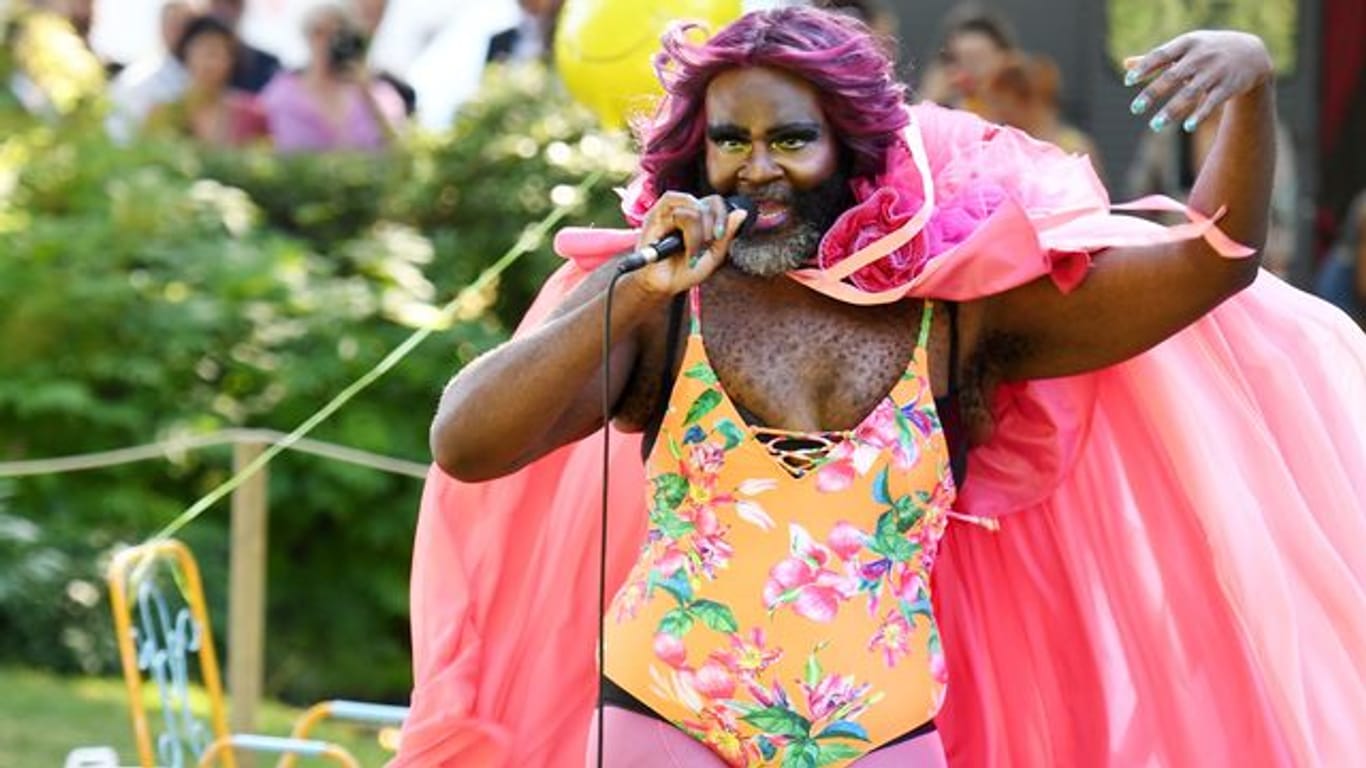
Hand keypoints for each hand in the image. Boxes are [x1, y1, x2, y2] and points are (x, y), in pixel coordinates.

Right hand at [629, 192, 748, 297]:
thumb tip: (742, 212)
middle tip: (706, 245)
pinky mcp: (654, 216)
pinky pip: (678, 212)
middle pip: (708, 202)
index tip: (719, 236)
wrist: (663, 286)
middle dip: (713, 225)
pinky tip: (686, 245)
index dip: (723, 215)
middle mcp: (682, 210)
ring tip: (694, 248)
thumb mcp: (713, 256)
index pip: (714, 202)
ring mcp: (668, 211)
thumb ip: (726, 235)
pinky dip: (688, 230)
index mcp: (696, 216)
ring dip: (699, 230)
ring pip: (694, 206)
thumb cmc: (684, 271)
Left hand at [1124, 31, 1272, 133]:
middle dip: (1153, 92)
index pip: (1161, 54)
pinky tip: (1187, 127)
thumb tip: (1126, 64)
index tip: (1128, 81)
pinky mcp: (1228, 86)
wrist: (1251, 52)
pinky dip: (1200, 115)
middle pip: (1173, 75)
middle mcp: (1201, 56)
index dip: (1145, 67)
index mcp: (1187, 44)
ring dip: (1172, 110)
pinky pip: (1212, 103)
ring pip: (1191, 92)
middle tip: (1135, 109)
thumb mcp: (1185, 49)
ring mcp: (1215, 71)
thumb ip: (1157, 58)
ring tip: (1154, 125)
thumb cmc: (1208, 51)